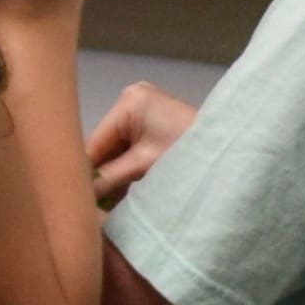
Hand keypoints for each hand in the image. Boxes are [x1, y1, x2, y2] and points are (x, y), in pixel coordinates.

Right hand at [86, 81, 196, 205]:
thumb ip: (110, 178)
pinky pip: (128, 148)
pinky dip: (125, 170)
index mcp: (129, 101)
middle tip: (90, 205)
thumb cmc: (189, 152)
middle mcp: (131, 99)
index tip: (76, 196)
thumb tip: (80, 194)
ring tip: (104, 204)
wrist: (228, 150)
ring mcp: (141, 110)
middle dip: (100, 174)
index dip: (86, 170)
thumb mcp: (144, 165)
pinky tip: (119, 194)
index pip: (96, 140)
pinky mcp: (150, 124)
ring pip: (115, 149)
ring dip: (112, 175)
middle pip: (104, 144)